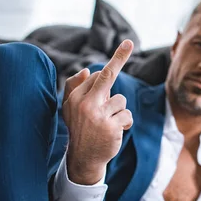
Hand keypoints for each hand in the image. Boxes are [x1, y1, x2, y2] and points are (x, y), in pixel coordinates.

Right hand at [62, 40, 133, 184]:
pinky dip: (125, 123)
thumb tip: (88, 70)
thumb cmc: (81, 128)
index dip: (113, 64)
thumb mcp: (71, 108)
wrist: (84, 157)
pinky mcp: (110, 126)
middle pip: (107, 76)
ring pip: (121, 100)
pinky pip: (127, 115)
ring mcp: (97, 115)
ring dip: (119, 112)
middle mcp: (84, 104)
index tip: (127, 44)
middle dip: (119, 58)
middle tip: (129, 42)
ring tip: (109, 123)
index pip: (97, 75)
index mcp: (75, 97)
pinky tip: (116, 131)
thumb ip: (75, 88)